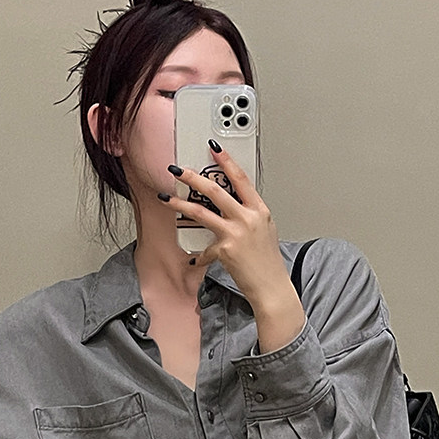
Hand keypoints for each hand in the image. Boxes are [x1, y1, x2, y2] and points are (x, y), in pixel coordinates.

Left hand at [158, 142, 295, 312]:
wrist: (271, 288)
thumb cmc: (268, 263)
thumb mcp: (265, 231)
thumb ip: (249, 216)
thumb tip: (232, 208)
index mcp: (259, 211)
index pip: (241, 179)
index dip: (226, 162)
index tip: (214, 150)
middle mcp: (248, 218)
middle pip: (215, 190)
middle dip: (193, 177)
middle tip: (178, 170)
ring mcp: (235, 233)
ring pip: (201, 211)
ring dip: (180, 203)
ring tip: (167, 197)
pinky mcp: (225, 249)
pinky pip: (205, 249)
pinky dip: (200, 255)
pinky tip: (196, 259)